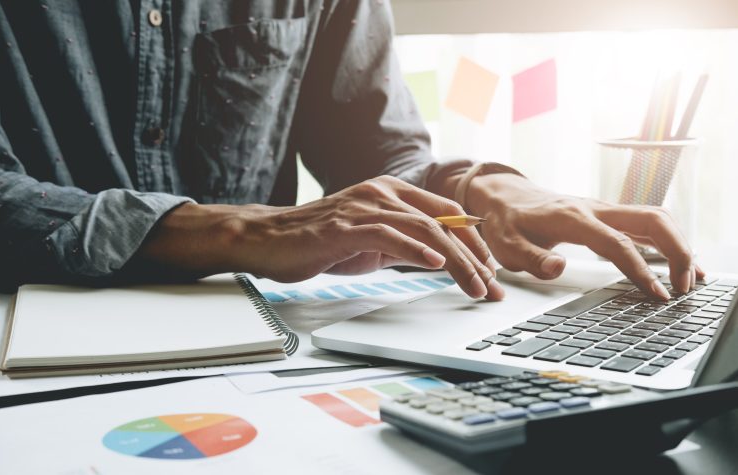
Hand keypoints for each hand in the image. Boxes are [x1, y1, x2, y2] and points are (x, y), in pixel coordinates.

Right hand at [139, 176, 504, 298]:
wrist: (267, 239)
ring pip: (425, 229)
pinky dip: (417, 250)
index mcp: (390, 192)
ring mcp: (365, 207)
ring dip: (456, 261)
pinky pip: (390, 236)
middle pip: (444, 222)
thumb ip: (401, 243)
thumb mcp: (369, 241)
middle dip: (474, 257)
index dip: (473, 242)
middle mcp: (382, 193)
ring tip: (476, 286)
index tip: (489, 270)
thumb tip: (437, 259)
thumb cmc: (316, 241)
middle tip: (492, 286)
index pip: (447, 214)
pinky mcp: (347, 226)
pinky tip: (436, 263)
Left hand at [466, 173, 704, 298]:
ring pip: (655, 218)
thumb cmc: (506, 223)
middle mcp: (595, 209)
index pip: (617, 242)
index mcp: (573, 218)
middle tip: (684, 287)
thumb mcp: (507, 245)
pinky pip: (646, 223)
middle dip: (677, 251)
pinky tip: (679, 262)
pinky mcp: (608, 215)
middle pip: (652, 220)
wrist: (505, 197)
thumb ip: (531, 258)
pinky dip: (668, 240)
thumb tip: (558, 267)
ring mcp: (605, 209)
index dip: (640, 269)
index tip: (656, 294)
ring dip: (679, 245)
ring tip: (691, 279)